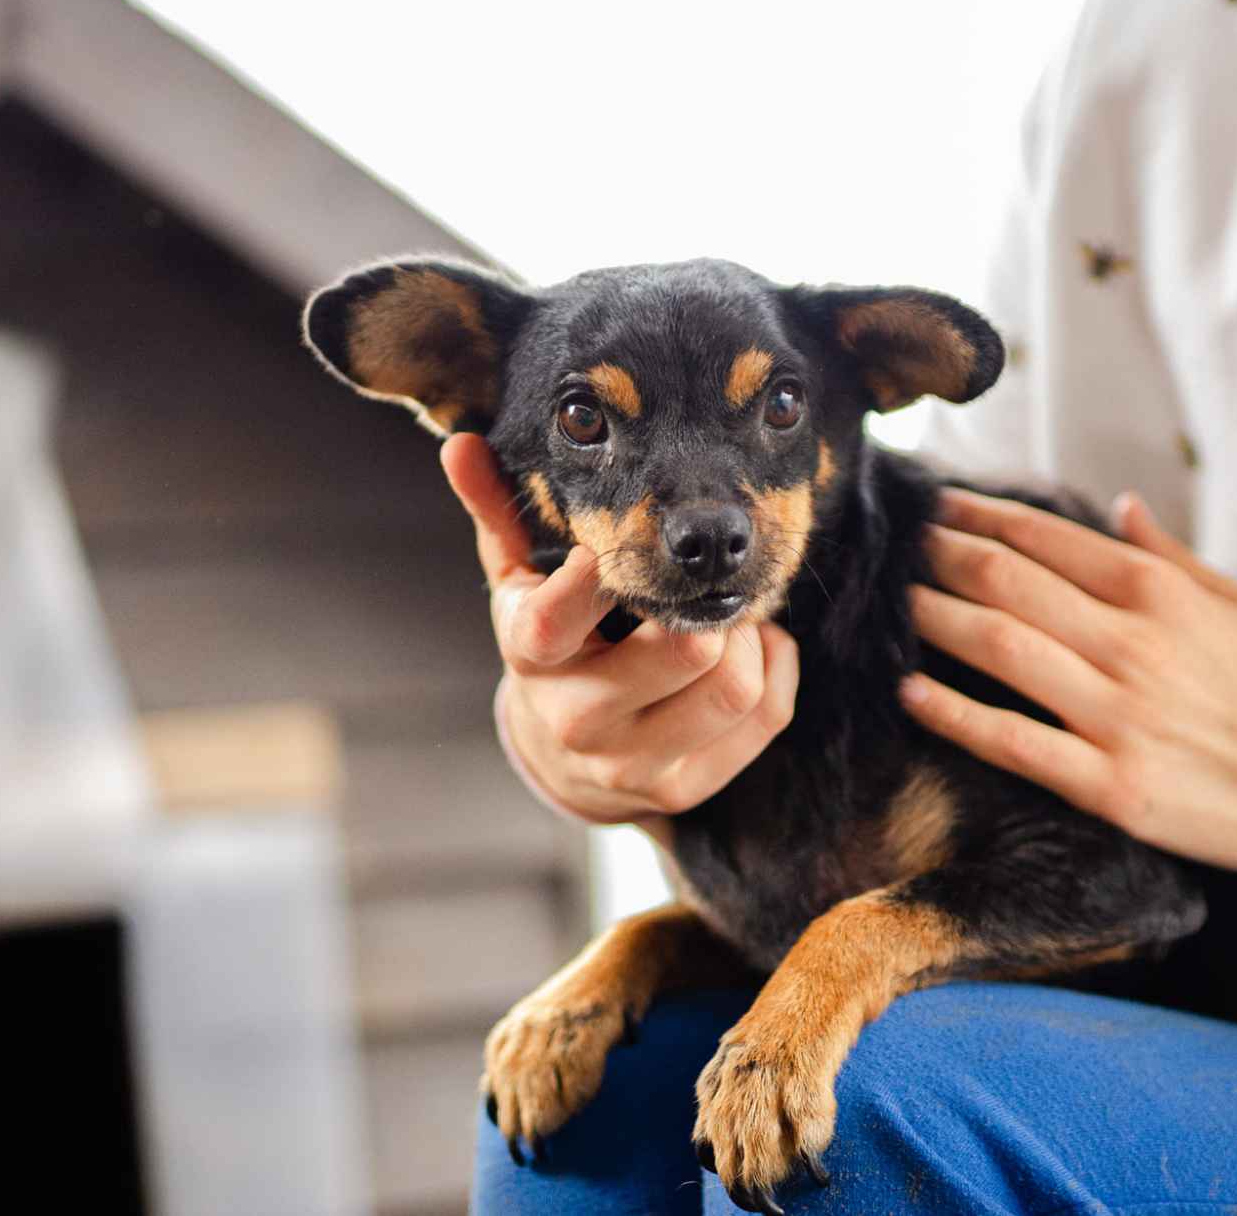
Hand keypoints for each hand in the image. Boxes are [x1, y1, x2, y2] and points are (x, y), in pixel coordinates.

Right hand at [440, 434, 798, 828]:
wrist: (561, 757)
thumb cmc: (555, 643)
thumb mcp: (519, 582)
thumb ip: (497, 512)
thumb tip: (462, 446)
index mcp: (532, 657)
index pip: (555, 619)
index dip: (597, 576)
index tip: (616, 549)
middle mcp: (577, 718)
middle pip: (685, 650)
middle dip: (706, 606)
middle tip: (701, 586)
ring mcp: (633, 764)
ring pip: (736, 686)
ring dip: (749, 638)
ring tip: (725, 618)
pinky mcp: (683, 790)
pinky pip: (766, 716)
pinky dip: (774, 667)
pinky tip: (750, 651)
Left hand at [896, 486, 1236, 981]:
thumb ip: (1173, 556)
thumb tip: (1119, 503)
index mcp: (1163, 594)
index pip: (1049, 539)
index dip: (984, 517)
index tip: (940, 507)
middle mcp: (1133, 645)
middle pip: (1008, 582)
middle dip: (942, 555)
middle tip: (899, 542)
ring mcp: (1117, 716)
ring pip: (999, 648)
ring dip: (934, 616)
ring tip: (893, 600)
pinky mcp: (1109, 784)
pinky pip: (1013, 742)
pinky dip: (955, 713)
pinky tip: (911, 692)